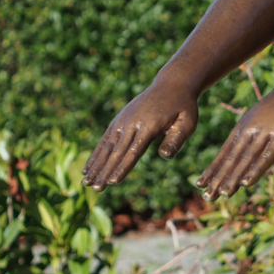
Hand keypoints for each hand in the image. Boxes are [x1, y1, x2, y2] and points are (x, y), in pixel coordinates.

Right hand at [82, 83, 198, 188]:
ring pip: (107, 147)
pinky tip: (88, 168)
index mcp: (149, 125)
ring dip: (96, 165)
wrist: (172, 84)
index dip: (123, 167)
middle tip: (96, 189)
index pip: (133, 151)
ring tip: (86, 183)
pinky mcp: (119, 121)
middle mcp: (131, 123)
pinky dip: (96, 154)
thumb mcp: (187, 122)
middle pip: (117, 152)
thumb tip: (165, 156)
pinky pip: (105, 140)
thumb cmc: (183, 107)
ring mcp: (123, 121)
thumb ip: (176, 139)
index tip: (113, 182)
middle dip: (105, 171)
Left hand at [197, 82, 273, 198]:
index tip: (200, 184)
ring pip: (246, 160)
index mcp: (243, 128)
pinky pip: (266, 157)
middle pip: (231, 159)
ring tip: (224, 194)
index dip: (212, 169)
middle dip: (219, 178)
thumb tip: (243, 150)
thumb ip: (251, 135)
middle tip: (207, 196)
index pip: (224, 153)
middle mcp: (250, 132)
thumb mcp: (260, 118)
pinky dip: (255, 170)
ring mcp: (265, 134)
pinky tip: (246, 183)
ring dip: (234, 178)